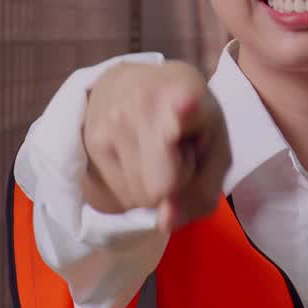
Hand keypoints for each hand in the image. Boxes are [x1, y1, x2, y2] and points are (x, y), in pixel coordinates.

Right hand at [81, 60, 231, 231]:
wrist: (128, 84)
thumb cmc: (188, 120)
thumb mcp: (216, 146)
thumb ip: (205, 190)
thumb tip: (165, 222)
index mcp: (187, 94)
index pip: (183, 109)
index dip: (185, 113)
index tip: (186, 106)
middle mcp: (144, 104)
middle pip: (163, 187)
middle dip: (177, 184)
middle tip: (179, 152)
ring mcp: (113, 122)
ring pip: (142, 198)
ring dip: (154, 186)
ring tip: (158, 152)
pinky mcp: (92, 141)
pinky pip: (123, 197)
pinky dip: (136, 186)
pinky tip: (137, 154)